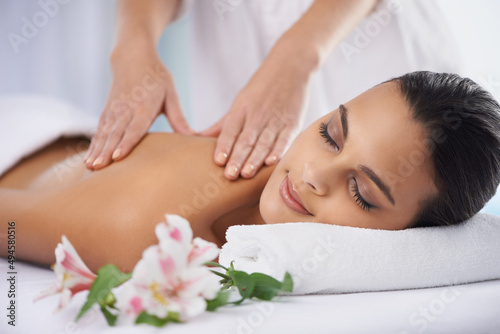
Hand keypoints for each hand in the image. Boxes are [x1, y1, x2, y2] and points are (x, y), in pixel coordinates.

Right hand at [84, 44, 193, 169]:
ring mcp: (113, 110)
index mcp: (143, 106)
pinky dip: (93, 144)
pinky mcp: (106, 111)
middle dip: (106, 151)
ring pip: (104, 133)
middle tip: (99, 168)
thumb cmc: (156, 77)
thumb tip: (193, 137)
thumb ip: (179, 117)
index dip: (126, 143)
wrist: (132, 57)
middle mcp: (125, 109)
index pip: (134, 128)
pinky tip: (88, 159)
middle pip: (115, 133)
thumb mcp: (171, 94)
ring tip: (90, 167)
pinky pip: (99, 130)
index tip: (117, 157)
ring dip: (96, 150)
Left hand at [199, 41, 311, 179]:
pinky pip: (284, 139)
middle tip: (230, 175)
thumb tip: (197, 140)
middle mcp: (257, 115)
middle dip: (238, 158)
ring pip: (263, 143)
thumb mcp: (239, 103)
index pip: (230, 130)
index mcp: (241, 109)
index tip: (218, 161)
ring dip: (255, 159)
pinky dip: (278, 151)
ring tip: (247, 174)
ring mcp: (275, 120)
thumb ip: (222, 125)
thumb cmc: (260, 88)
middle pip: (246, 140)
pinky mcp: (292, 123)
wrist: (290, 66)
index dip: (224, 146)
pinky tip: (272, 162)